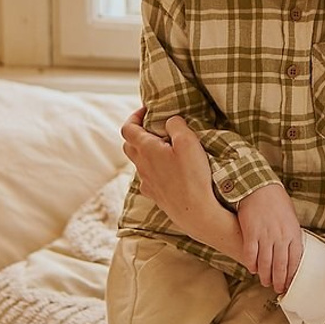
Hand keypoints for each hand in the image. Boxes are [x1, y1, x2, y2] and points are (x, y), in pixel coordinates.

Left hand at [120, 111, 245, 265]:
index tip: (148, 110)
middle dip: (139, 133)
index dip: (134, 116)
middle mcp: (141, 166)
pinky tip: (169, 171)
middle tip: (156, 129)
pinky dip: (154, 170)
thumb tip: (170, 120)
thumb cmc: (193, 176)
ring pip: (138, 163)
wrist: (197, 213)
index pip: (128, 128)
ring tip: (166, 149)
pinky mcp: (155, 195)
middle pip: (129, 145)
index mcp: (145, 149)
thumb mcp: (188, 141)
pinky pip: (148, 178)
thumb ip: (176, 125)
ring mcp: (147, 183)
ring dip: (147, 152)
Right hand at [237, 183, 303, 292]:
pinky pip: (250, 254)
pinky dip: (251, 264)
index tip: (289, 284)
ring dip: (265, 275)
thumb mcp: (291, 218)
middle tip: (277, 289)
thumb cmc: (277, 201)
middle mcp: (280, 237)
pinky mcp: (250, 233)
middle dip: (279, 280)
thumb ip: (292, 235)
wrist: (259, 187)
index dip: (291, 275)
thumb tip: (292, 252)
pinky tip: (252, 269)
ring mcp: (265, 235)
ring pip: (265, 263)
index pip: (295, 260)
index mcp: (293, 233)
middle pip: (280, 266)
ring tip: (265, 282)